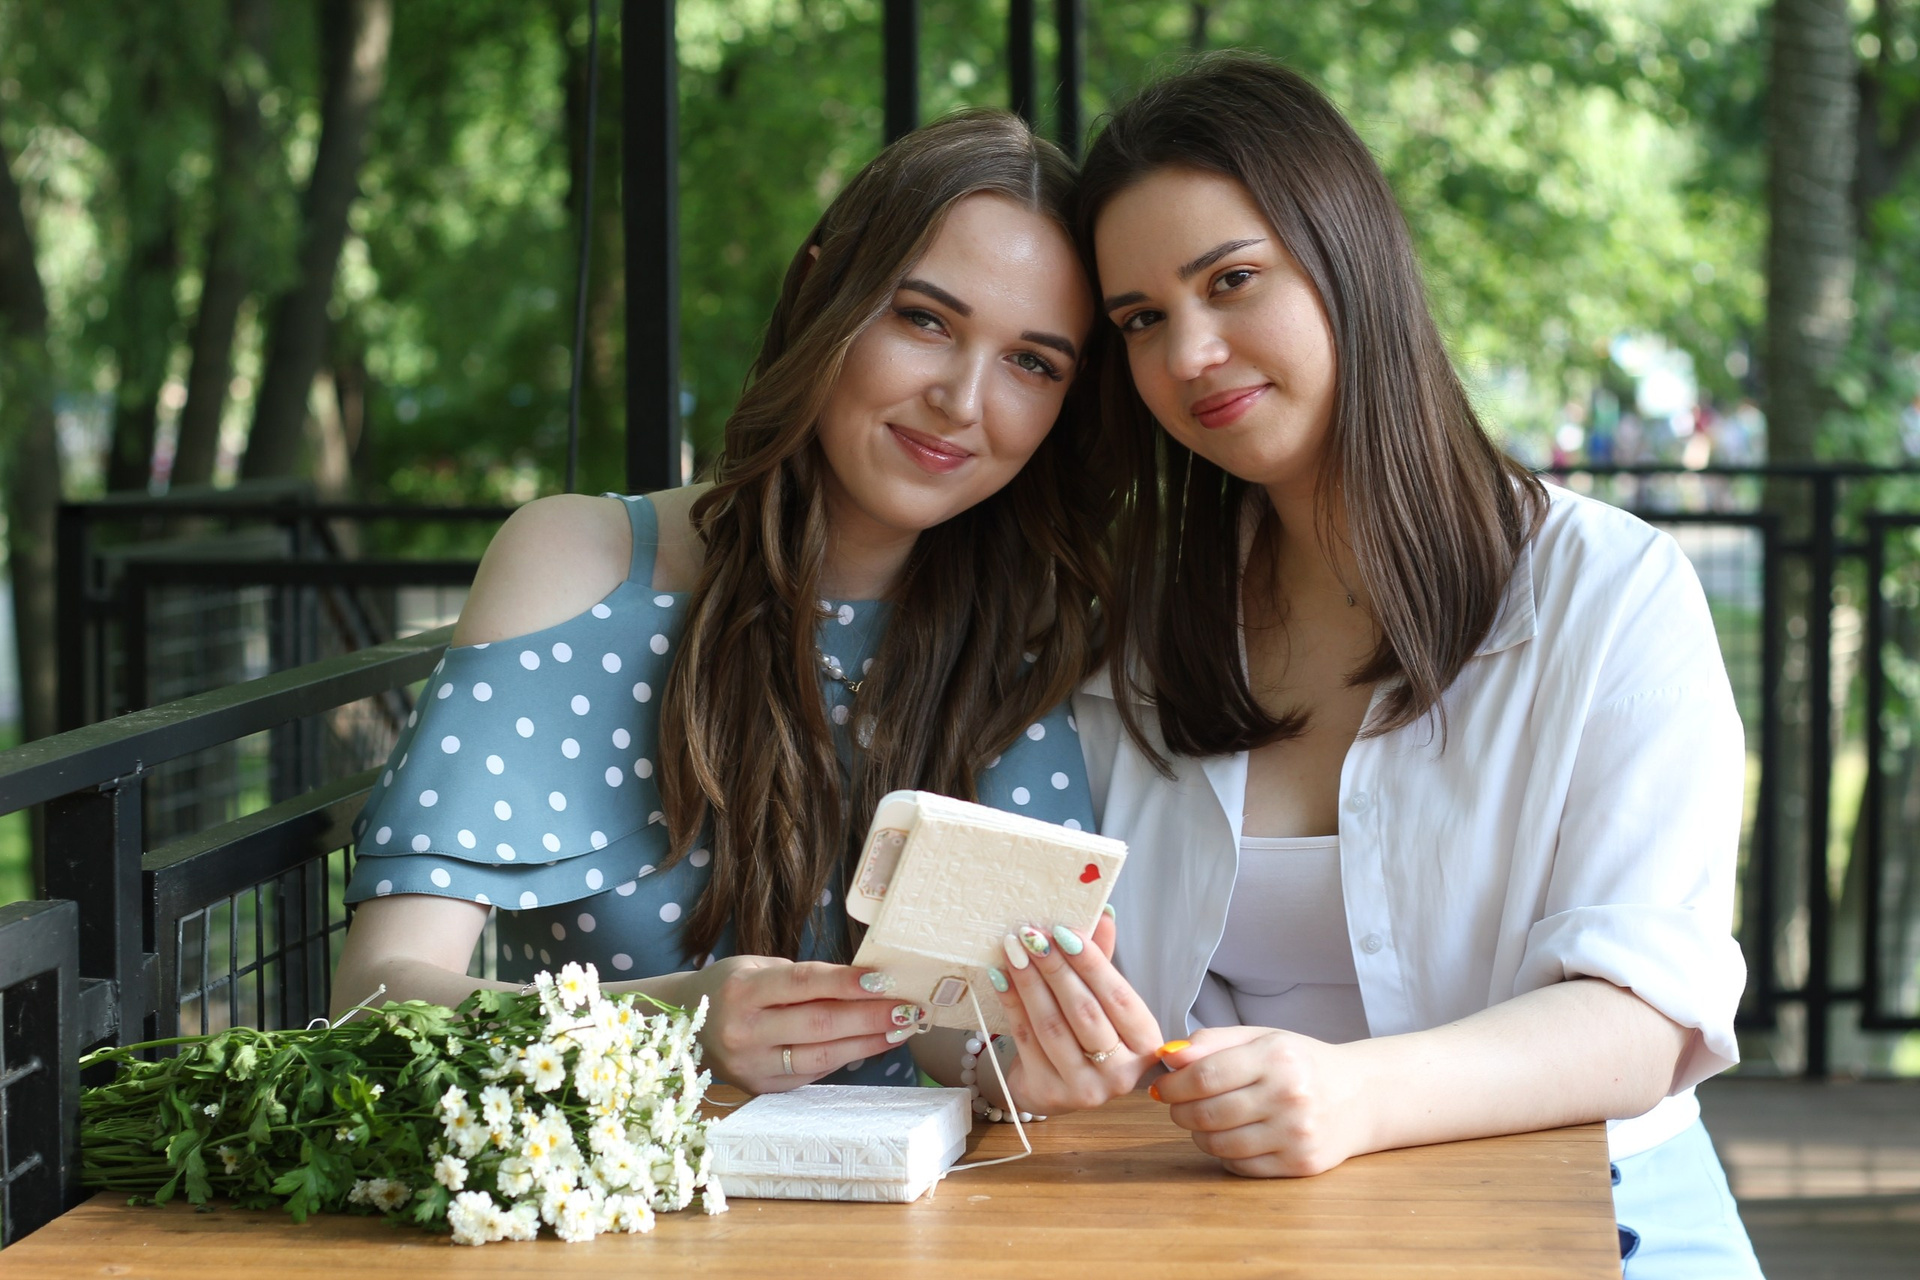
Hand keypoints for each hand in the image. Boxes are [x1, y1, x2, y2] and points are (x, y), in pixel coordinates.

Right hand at [674, 956, 922, 1094]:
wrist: (683, 1025)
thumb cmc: (731, 987)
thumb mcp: (757, 968)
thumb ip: (804, 978)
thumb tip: (865, 984)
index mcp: (742, 990)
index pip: (803, 984)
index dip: (847, 982)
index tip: (885, 980)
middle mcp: (744, 1030)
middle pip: (819, 1023)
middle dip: (870, 1016)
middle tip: (909, 1008)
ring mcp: (752, 1066)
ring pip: (822, 1056)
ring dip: (868, 1042)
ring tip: (902, 1028)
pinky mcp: (761, 1089)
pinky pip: (813, 1073)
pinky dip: (846, 1057)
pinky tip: (872, 1044)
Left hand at [990, 912, 1162, 1114]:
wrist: (1055, 1084)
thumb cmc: (1086, 1034)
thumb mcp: (1101, 999)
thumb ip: (1102, 959)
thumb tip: (1103, 913)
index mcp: (1145, 1043)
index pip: (1119, 997)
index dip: (1092, 963)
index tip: (1064, 931)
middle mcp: (1121, 1073)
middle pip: (1085, 1012)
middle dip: (1056, 969)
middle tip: (1032, 935)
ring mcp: (1085, 1088)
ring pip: (1052, 1026)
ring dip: (1029, 983)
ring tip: (1013, 949)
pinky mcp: (1049, 1094)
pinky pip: (1026, 1040)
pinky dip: (1012, 1004)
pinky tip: (1001, 977)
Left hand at [1152, 1026, 1368, 1176]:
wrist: (1358, 1096)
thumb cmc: (1300, 1062)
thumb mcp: (1261, 1038)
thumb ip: (1212, 1042)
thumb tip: (1166, 1055)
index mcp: (1278, 1057)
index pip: (1204, 1076)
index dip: (1173, 1084)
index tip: (1162, 1087)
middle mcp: (1291, 1096)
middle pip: (1208, 1113)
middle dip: (1179, 1110)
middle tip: (1176, 1105)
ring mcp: (1298, 1134)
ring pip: (1220, 1144)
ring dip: (1199, 1133)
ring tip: (1202, 1119)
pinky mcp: (1302, 1165)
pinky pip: (1240, 1166)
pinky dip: (1224, 1153)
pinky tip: (1231, 1136)